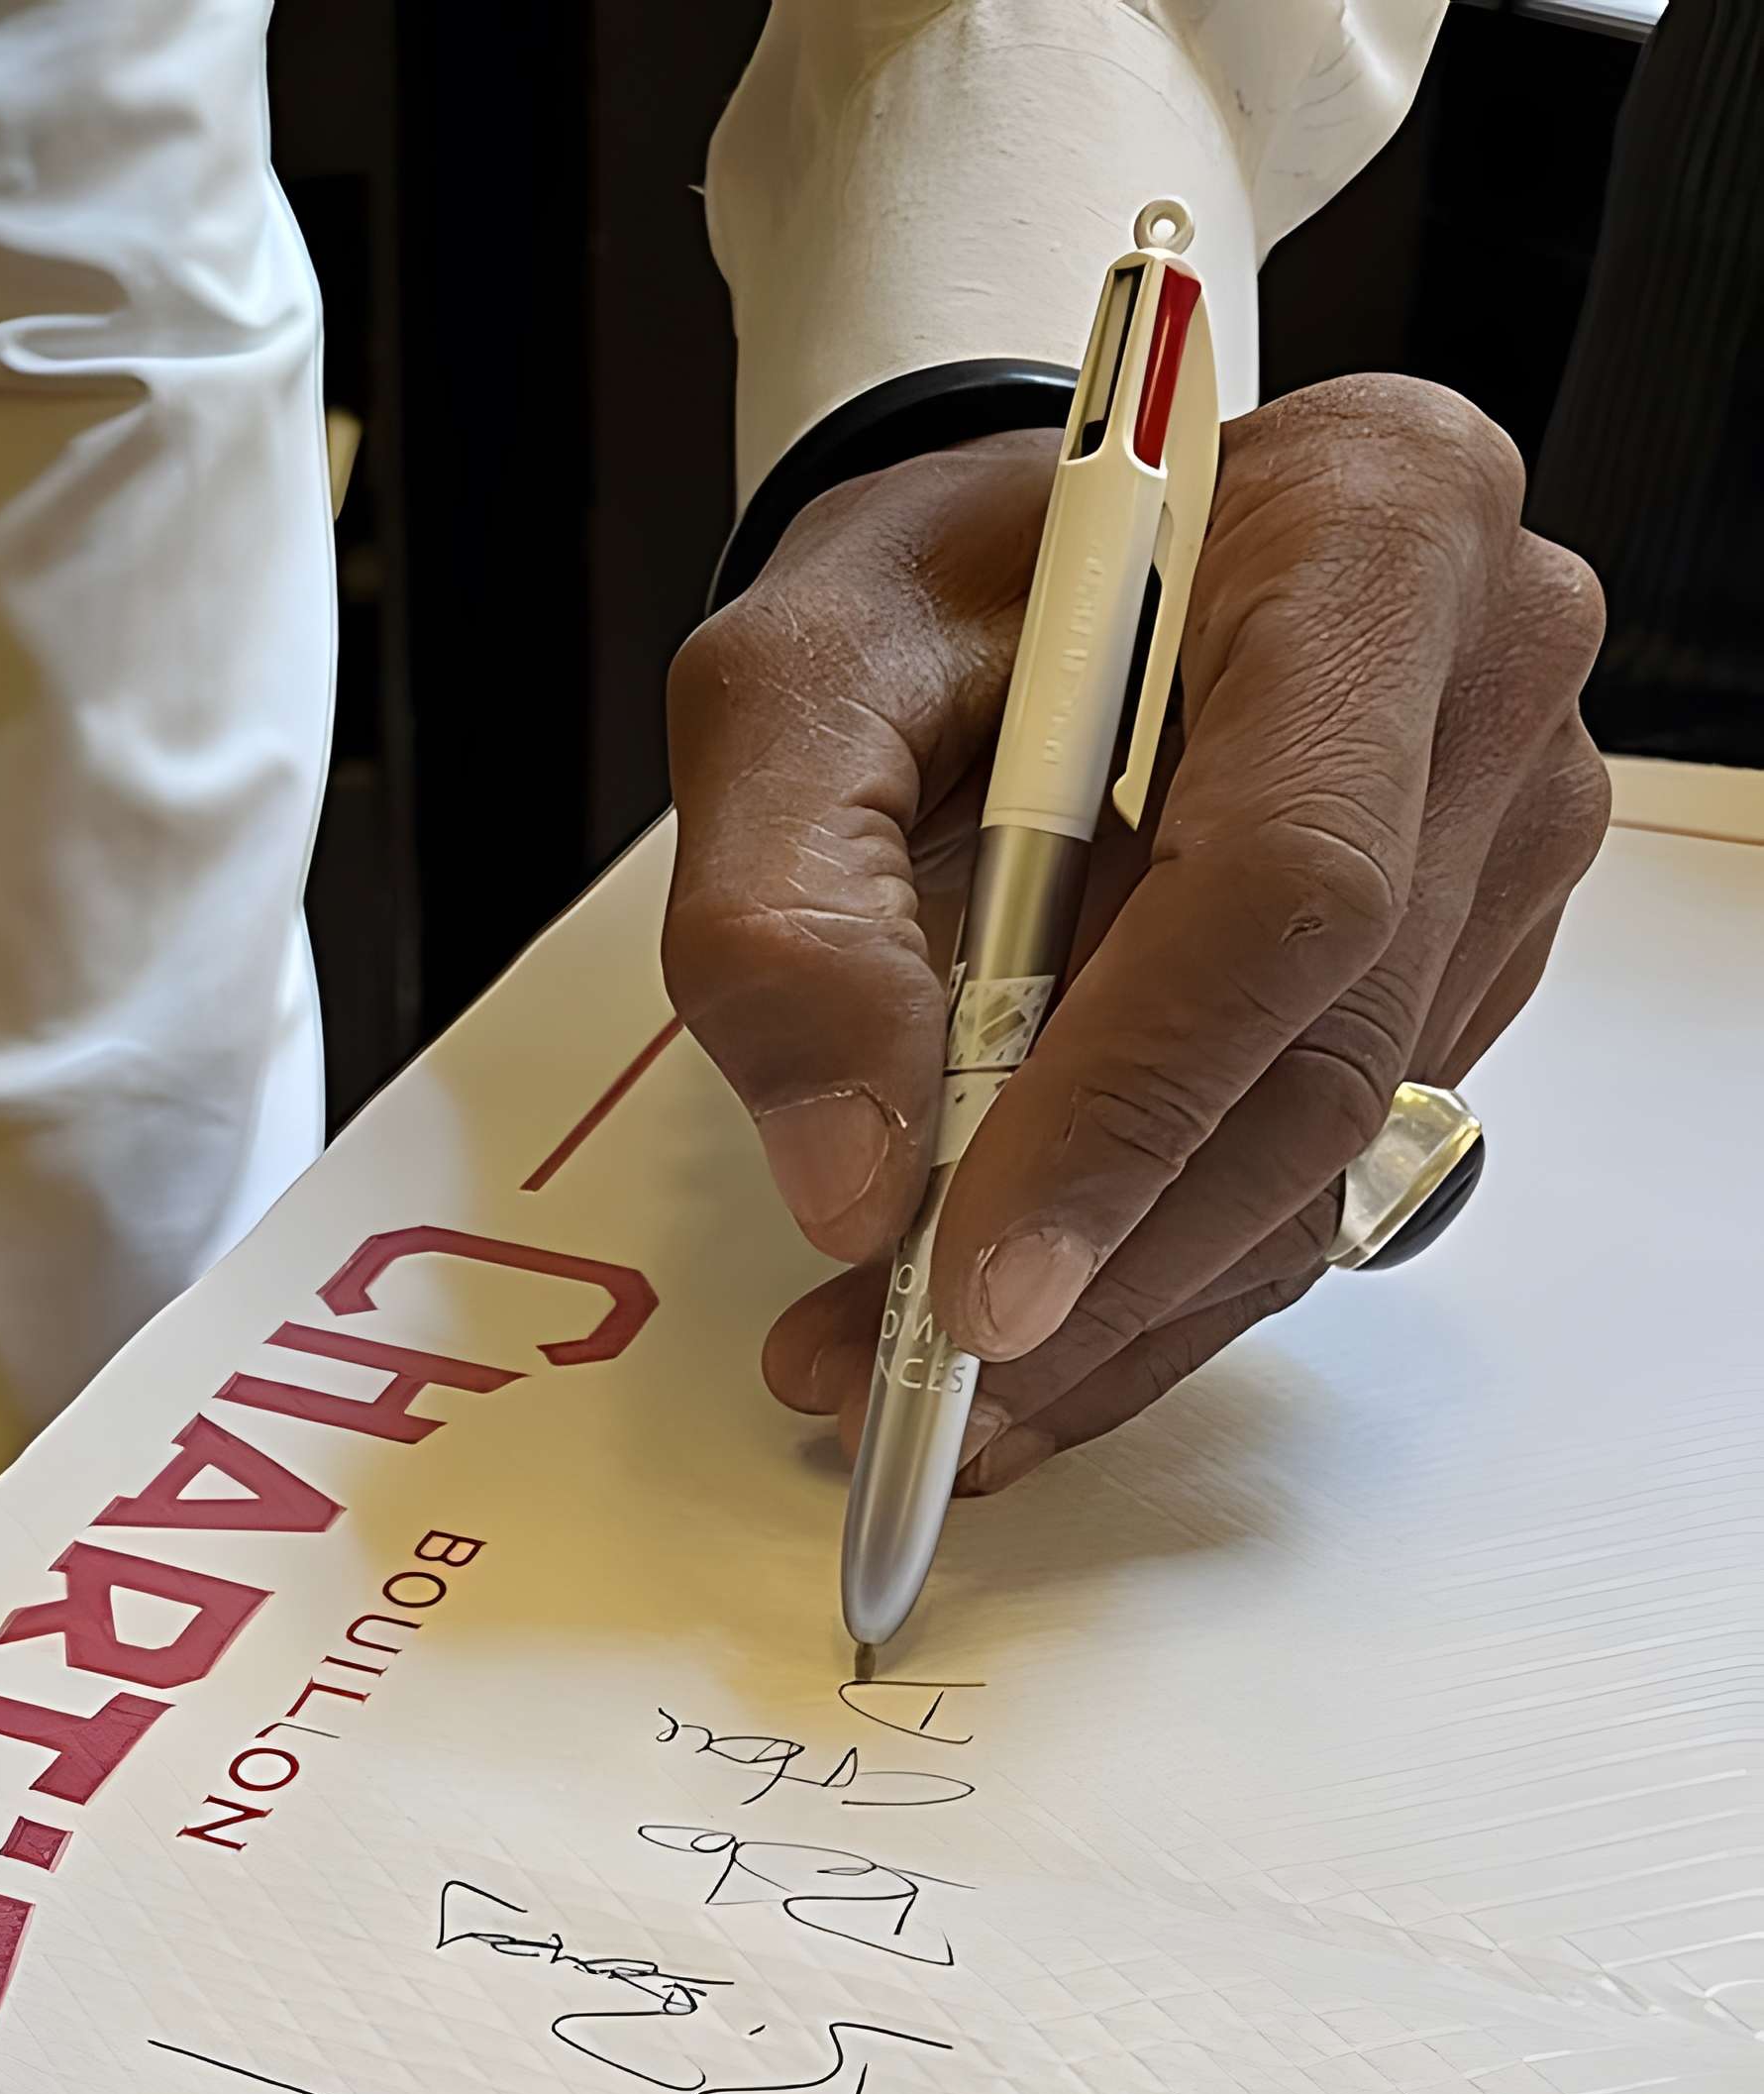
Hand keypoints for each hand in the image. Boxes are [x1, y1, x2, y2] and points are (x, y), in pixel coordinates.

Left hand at [663, 376, 1607, 1490]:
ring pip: (1324, 1153)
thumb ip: (783, 904)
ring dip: (1123, 1304)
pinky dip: (1164, 1266)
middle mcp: (1480, 685)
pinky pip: (1321, 1161)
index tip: (978, 1273)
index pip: (1284, 879)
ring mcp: (1493, 839)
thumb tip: (858, 1177)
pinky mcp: (1453, 957)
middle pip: (1319, 1056)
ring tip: (922, 1372)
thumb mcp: (790, 687)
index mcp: (1365, 534)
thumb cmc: (934, 596)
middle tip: (910, 1376)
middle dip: (1107, 1259)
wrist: (1030, 589)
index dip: (1132, 1103)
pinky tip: (1033, 1318)